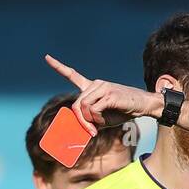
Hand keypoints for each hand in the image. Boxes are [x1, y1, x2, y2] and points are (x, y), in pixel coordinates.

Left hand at [44, 56, 160, 131]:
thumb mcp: (103, 118)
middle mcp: (95, 84)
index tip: (47, 57)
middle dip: (81, 121)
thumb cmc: (122, 111)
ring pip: (83, 107)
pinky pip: (94, 110)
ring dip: (89, 121)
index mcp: (92, 87)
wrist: (142, 105)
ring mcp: (102, 87)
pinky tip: (104, 121)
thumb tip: (80, 131)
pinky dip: (97, 120)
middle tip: (90, 131)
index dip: (58, 67)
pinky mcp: (108, 94)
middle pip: (76, 104)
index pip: (72, 75)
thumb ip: (90, 121)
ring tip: (100, 125)